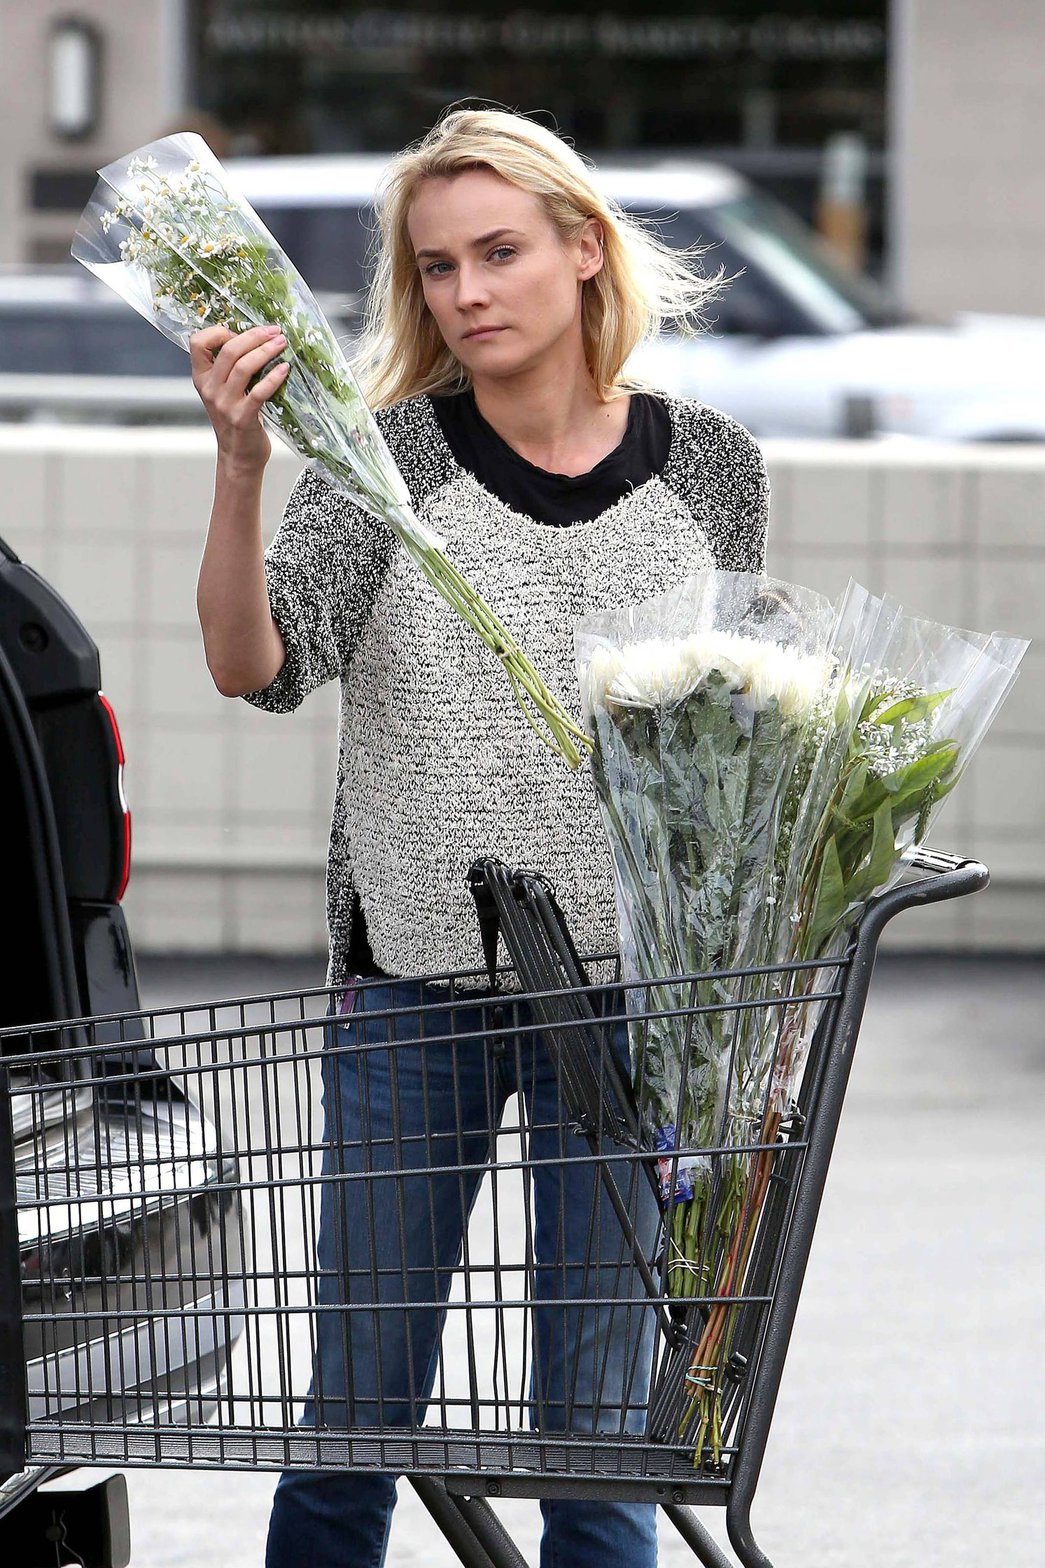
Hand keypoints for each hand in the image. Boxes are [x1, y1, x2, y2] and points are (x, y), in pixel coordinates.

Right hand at [189, 323, 290, 473]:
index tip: (240, 332)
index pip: (197, 343)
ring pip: (243, 367)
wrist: (238, 456)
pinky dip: (274, 377)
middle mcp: (210, 389)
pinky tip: (285, 369)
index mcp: (202, 378)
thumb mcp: (224, 392)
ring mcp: (226, 404)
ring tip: (282, 344)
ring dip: (266, 351)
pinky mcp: (243, 417)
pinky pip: (259, 392)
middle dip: (254, 336)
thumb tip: (255, 339)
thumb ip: (229, 369)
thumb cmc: (236, 420)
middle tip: (274, 331)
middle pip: (228, 350)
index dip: (219, 331)